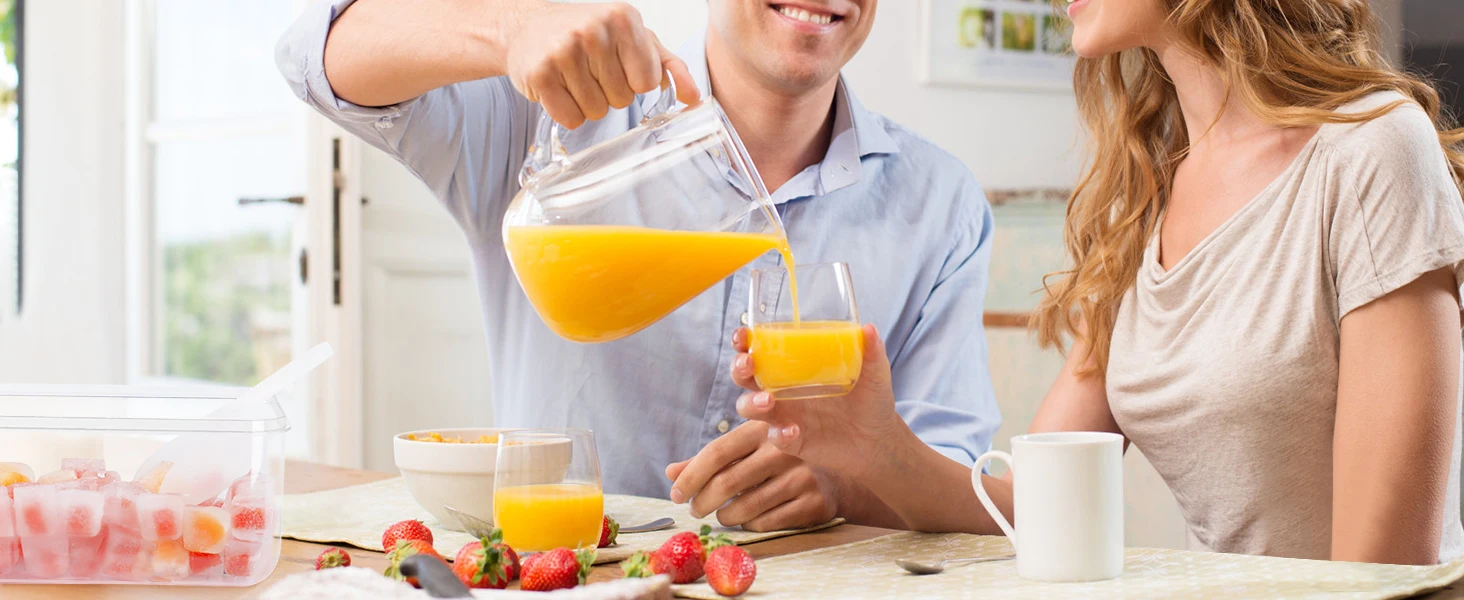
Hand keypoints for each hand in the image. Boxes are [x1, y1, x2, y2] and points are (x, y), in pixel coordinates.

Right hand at [505, 2, 699, 127]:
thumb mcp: (635, 40)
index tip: (617, 65)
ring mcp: (564, 50)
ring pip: (596, 112)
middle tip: (589, 70)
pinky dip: (566, 111)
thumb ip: (670, 67)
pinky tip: (558, 88)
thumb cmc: (588, 35)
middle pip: (622, 99)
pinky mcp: (540, 74)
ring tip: (573, 77)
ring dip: (586, 102)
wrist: (528, 28)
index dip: (633, 82)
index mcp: (624, 18)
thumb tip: (694, 98)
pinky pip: (571, 118)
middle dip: (608, 92)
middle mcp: (594, 30)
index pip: (648, 81)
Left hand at [664, 421, 838, 531]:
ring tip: (723, 514)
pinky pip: (767, 522)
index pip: (717, 452)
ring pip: (746, 507)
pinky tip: (750, 519)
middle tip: (696, 510)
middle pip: (728, 482)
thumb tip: (671, 472)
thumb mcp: (746, 451)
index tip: (676, 494)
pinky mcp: (814, 502)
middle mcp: (783, 448)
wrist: (836, 476)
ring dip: (726, 516)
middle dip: (703, 501)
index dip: (692, 475)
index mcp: (761, 429)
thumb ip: (709, 461)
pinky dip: (751, 525)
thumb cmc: (779, 462)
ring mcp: (801, 475)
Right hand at [731, 324, 909, 481]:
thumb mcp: (874, 374)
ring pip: (749, 407)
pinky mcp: (791, 440)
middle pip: (744, 376)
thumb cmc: (870, 401)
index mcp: (794, 367)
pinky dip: (779, 434)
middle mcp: (782, 389)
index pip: (760, 349)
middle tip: (749, 364)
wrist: (879, 441)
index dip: (744, 341)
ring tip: (769, 400)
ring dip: (752, 402)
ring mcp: (784, 416)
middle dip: (738, 368)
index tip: (743, 335)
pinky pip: (775, 437)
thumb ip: (871, 353)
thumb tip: (869, 328)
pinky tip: (794, 430)